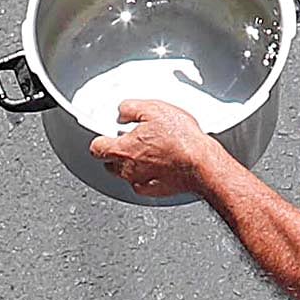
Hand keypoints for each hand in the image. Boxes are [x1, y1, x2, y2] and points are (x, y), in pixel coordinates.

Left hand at [87, 97, 219, 200]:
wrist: (202, 163)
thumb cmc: (181, 139)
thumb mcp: (153, 109)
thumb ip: (130, 108)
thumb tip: (122, 111)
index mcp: (122, 149)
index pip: (97, 148)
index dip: (101, 139)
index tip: (107, 133)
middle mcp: (127, 169)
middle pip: (110, 162)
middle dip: (116, 151)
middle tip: (133, 139)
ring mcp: (140, 182)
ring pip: (126, 174)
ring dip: (132, 163)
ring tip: (150, 150)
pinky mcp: (154, 191)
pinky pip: (142, 183)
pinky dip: (146, 175)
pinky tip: (159, 164)